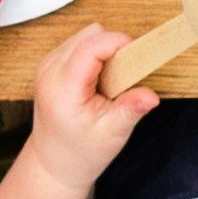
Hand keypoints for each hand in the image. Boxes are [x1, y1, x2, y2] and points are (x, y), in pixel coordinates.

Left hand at [19, 20, 158, 191]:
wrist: (54, 164)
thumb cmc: (82, 152)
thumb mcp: (112, 134)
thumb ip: (130, 110)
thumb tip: (151, 96)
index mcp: (63, 88)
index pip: (92, 45)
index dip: (120, 44)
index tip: (137, 60)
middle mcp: (50, 71)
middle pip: (90, 35)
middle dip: (113, 49)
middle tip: (122, 80)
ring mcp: (46, 66)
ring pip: (85, 35)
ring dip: (103, 52)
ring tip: (107, 84)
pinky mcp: (49, 64)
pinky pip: (78, 44)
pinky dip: (94, 55)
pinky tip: (96, 82)